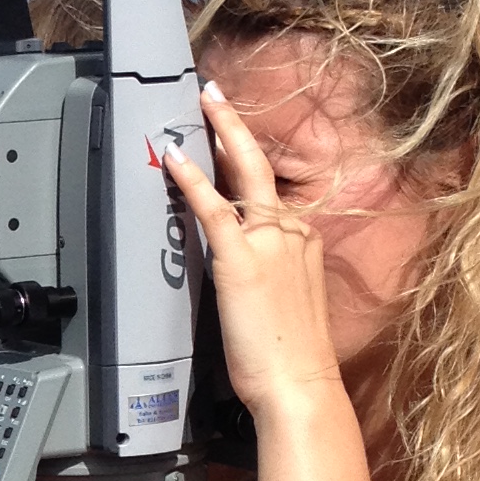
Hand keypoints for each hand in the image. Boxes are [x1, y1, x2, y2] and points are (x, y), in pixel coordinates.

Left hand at [165, 83, 343, 419]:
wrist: (301, 386)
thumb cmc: (292, 359)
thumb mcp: (289, 305)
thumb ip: (272, 276)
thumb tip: (248, 273)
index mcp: (304, 242)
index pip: (270, 193)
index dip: (245, 164)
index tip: (231, 141)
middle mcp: (292, 232)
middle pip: (260, 167)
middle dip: (236, 125)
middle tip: (213, 94)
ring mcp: (270, 242)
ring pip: (241, 176)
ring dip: (218, 137)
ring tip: (197, 109)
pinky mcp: (242, 259)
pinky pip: (215, 208)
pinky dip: (194, 179)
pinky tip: (175, 158)